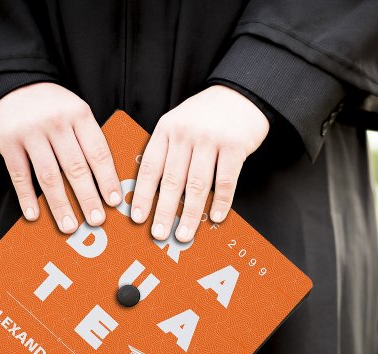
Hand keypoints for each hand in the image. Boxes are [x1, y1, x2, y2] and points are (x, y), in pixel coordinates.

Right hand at [0, 82, 121, 232]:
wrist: (13, 84)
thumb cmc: (53, 109)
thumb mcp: (75, 114)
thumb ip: (88, 141)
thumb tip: (107, 184)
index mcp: (79, 115)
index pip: (98, 152)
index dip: (107, 180)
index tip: (114, 202)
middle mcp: (56, 122)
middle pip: (76, 167)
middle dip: (88, 198)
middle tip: (97, 221)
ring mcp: (30, 131)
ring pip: (49, 175)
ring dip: (60, 205)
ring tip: (69, 226)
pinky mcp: (7, 141)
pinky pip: (19, 175)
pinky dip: (26, 198)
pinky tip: (34, 215)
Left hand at [130, 84, 269, 241]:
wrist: (240, 94)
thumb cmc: (205, 117)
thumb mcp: (178, 126)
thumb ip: (167, 153)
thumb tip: (156, 195)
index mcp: (166, 130)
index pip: (149, 168)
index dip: (142, 196)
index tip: (138, 218)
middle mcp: (185, 134)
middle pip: (171, 181)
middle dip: (164, 212)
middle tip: (159, 234)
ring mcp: (210, 139)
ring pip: (197, 185)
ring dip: (190, 214)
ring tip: (185, 234)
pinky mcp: (235, 145)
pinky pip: (226, 180)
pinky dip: (221, 202)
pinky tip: (217, 217)